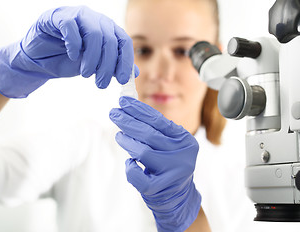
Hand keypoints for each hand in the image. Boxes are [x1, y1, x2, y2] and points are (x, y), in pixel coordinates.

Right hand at [0, 6, 137, 97]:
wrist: (39, 60)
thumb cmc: (68, 61)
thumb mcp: (95, 66)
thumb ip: (113, 66)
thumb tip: (134, 74)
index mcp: (107, 29)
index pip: (123, 42)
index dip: (125, 61)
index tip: (122, 80)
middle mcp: (95, 20)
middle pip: (110, 40)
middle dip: (107, 65)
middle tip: (101, 83)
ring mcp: (77, 15)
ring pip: (94, 33)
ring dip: (92, 58)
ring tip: (86, 74)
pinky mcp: (57, 17)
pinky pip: (70, 26)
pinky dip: (74, 44)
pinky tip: (73, 56)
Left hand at [109, 96, 200, 231]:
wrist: (178, 196)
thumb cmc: (169, 165)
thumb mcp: (170, 145)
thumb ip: (156, 130)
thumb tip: (130, 110)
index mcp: (185, 140)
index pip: (159, 120)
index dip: (139, 110)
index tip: (123, 102)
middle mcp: (182, 155)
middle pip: (149, 134)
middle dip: (128, 121)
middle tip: (114, 113)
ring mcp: (172, 172)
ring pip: (143, 152)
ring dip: (127, 141)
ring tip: (119, 135)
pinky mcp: (160, 188)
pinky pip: (138, 176)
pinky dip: (130, 168)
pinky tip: (130, 162)